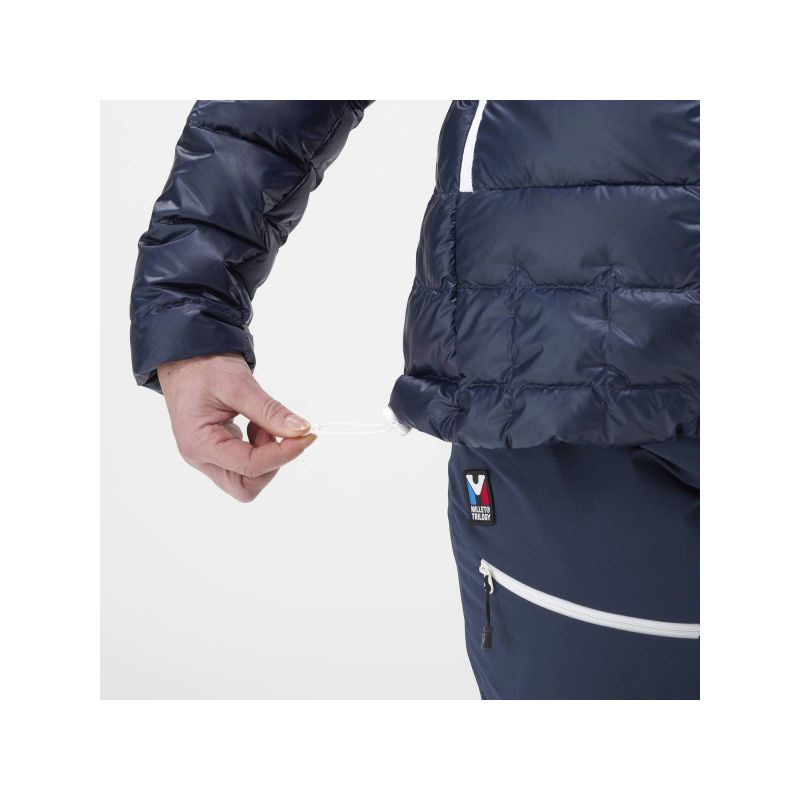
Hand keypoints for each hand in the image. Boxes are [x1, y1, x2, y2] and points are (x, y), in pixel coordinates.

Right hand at [157, 353, 315, 501]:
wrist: (184, 357)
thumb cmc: (203, 366)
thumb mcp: (239, 385)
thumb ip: (269, 411)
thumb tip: (300, 430)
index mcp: (199, 444)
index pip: (250, 466)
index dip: (284, 454)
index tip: (307, 435)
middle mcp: (201, 458)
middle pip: (246, 486)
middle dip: (271, 463)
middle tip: (277, 431)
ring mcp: (209, 457)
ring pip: (247, 479)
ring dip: (266, 455)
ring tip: (262, 422)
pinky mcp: (218, 452)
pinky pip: (246, 464)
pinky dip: (260, 448)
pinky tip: (256, 424)